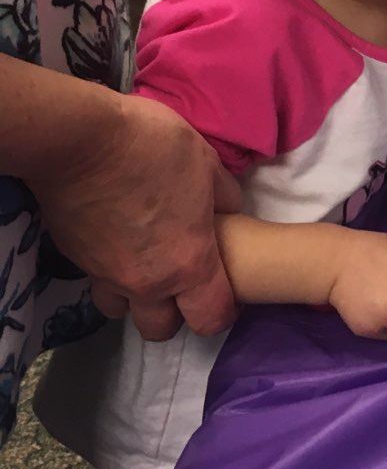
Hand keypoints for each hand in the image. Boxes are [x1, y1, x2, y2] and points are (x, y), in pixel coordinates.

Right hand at [27, 94, 240, 339]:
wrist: (81, 139)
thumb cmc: (156, 148)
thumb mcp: (207, 164)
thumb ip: (223, 196)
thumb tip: (229, 211)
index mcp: (188, 263)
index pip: (210, 319)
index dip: (222, 312)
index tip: (224, 293)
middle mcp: (146, 281)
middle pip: (160, 329)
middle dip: (173, 314)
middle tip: (181, 281)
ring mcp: (105, 274)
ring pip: (122, 310)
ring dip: (135, 296)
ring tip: (144, 261)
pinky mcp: (75, 260)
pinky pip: (97, 281)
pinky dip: (109, 271)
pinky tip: (117, 240)